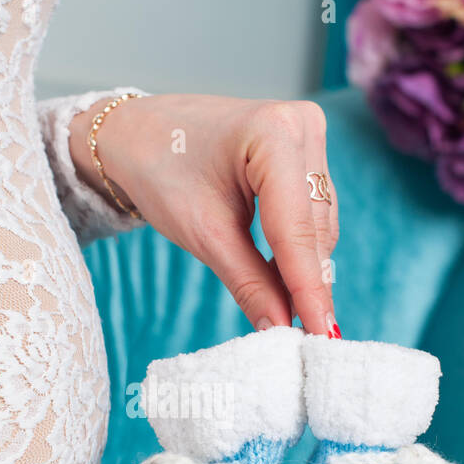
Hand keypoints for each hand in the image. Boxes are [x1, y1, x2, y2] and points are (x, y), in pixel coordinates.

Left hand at [69, 94, 340, 336]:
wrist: (140, 132)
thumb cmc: (161, 170)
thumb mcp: (204, 234)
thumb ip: (250, 283)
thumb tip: (282, 329)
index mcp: (274, 133)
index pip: (297, 229)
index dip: (310, 289)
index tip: (323, 337)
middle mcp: (301, 125)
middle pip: (314, 227)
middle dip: (308, 283)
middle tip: (305, 338)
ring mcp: (307, 132)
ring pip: (318, 223)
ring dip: (305, 268)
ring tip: (290, 312)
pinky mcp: (306, 147)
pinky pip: (312, 211)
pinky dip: (299, 248)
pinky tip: (284, 279)